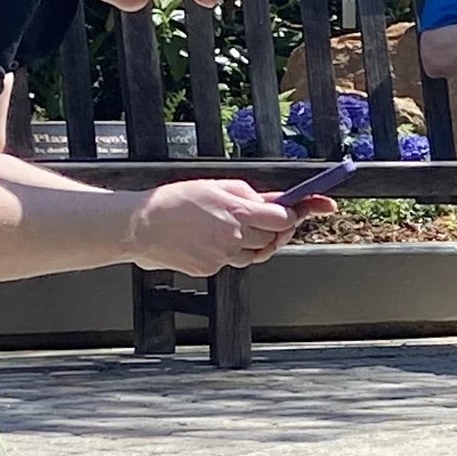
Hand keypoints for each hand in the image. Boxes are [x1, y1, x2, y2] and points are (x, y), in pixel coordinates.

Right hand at [127, 178, 302, 275]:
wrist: (140, 226)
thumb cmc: (172, 202)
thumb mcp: (214, 186)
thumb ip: (246, 194)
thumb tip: (269, 201)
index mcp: (237, 212)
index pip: (283, 218)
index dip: (299, 213)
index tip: (316, 206)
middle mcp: (234, 237)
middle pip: (273, 238)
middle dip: (276, 229)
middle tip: (272, 218)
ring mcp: (224, 256)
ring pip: (255, 253)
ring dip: (255, 242)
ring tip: (236, 227)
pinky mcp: (211, 269)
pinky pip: (232, 262)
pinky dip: (231, 252)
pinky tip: (213, 239)